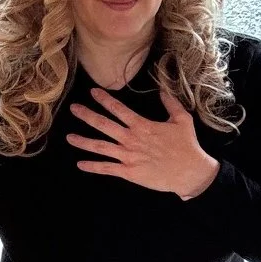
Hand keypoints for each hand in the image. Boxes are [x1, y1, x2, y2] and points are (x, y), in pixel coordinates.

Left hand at [67, 87, 219, 198]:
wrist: (190, 172)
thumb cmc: (187, 146)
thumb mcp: (182, 119)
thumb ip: (170, 103)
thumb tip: (163, 89)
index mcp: (142, 125)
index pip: (118, 109)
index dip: (104, 99)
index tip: (93, 92)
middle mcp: (131, 139)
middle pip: (104, 125)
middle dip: (87, 115)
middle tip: (73, 108)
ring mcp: (128, 156)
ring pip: (101, 147)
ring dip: (84, 142)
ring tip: (69, 137)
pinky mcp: (129, 172)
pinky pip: (107, 169)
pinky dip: (93, 167)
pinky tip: (80, 164)